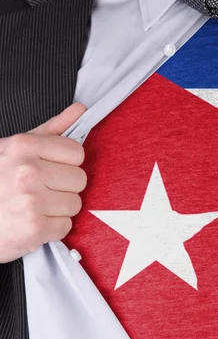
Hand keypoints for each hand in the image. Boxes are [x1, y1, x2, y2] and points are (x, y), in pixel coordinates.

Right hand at [0, 103, 87, 262]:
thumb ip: (51, 130)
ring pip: (75, 204)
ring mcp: (31, 200)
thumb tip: (80, 110)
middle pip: (79, 179)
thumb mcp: (15, 149)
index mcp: (23, 146)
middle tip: (42, 191)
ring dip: (59, 209)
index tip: (52, 169)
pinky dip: (52, 228)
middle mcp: (27, 171)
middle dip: (64, 187)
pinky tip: (34, 222)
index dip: (67, 163)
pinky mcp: (34, 228)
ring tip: (36, 207)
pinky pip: (66, 226)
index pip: (77, 152)